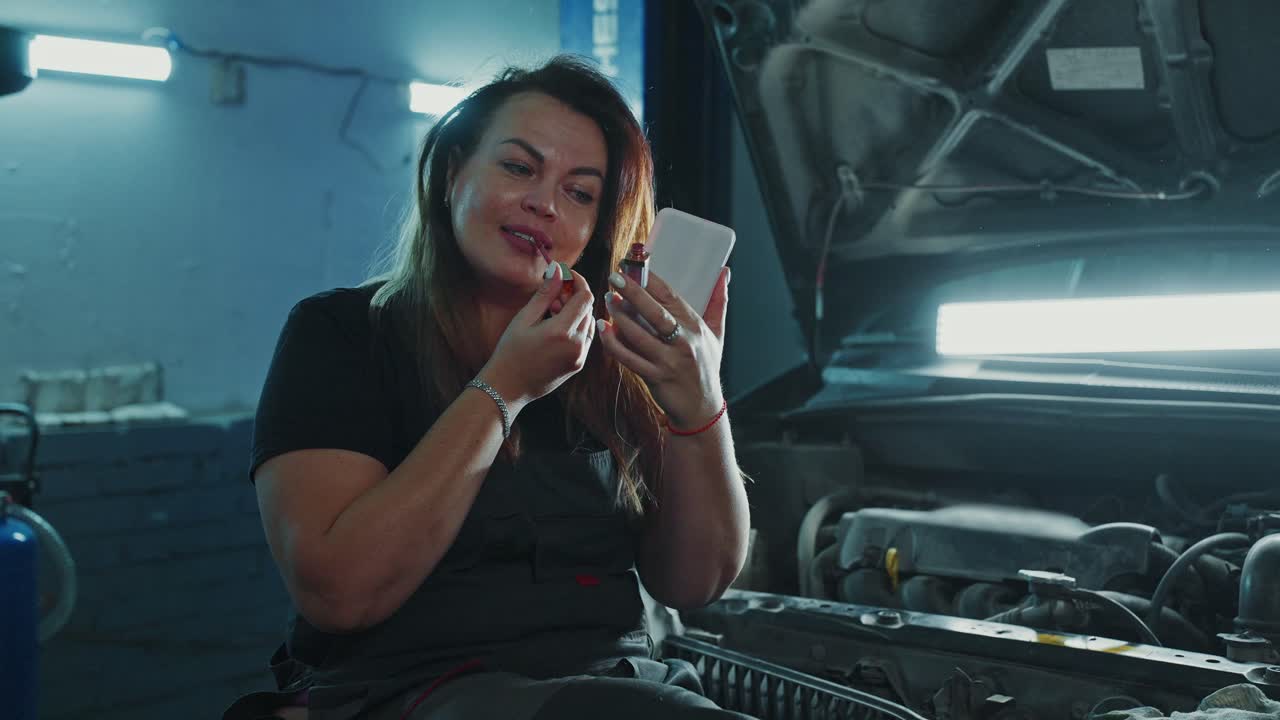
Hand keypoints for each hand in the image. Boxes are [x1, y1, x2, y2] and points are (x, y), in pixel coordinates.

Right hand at [479, 264, 595, 407]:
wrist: (508, 387)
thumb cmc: (510, 351)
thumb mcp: (524, 319)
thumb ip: (544, 294)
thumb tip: (557, 270)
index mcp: (562, 332)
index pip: (585, 297)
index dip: (578, 281)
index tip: (566, 275)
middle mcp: (577, 345)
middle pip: (588, 309)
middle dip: (574, 297)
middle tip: (552, 296)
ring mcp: (580, 357)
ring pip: (588, 324)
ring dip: (575, 313)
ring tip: (550, 314)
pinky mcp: (578, 365)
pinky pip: (585, 339)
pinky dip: (576, 328)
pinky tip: (556, 328)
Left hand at [598, 267, 729, 428]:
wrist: (701, 408)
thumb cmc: (706, 367)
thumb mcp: (717, 334)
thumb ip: (718, 302)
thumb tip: (725, 272)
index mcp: (695, 327)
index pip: (672, 297)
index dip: (652, 279)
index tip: (634, 265)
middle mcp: (684, 342)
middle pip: (655, 312)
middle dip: (633, 292)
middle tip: (614, 277)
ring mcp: (669, 361)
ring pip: (639, 336)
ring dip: (620, 317)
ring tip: (607, 301)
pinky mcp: (656, 377)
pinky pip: (630, 359)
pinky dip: (614, 344)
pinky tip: (603, 330)